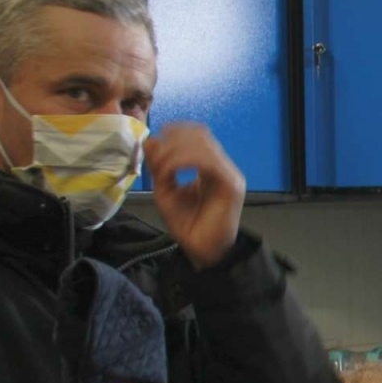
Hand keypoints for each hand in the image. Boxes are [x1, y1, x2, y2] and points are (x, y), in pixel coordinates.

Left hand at [145, 122, 244, 269]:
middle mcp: (222, 167)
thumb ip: (159, 167)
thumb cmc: (187, 226)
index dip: (175, 131)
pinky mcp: (231, 185)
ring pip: (204, 145)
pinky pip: (209, 162)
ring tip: (161, 166)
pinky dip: (185, 160)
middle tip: (155, 156)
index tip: (153, 141)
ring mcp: (229, 174)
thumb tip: (150, 140)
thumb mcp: (165, 191)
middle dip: (172, 141)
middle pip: (200, 135)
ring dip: (176, 150)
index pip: (197, 136)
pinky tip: (171, 170)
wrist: (203, 252)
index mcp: (210, 167)